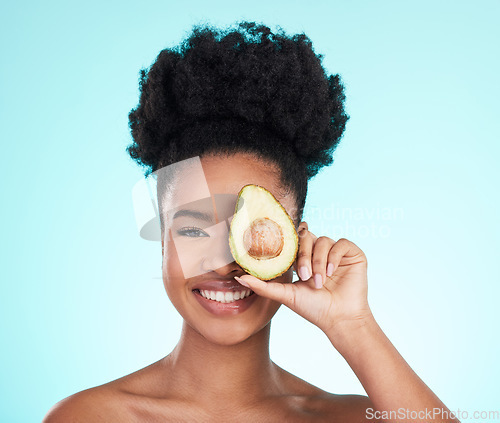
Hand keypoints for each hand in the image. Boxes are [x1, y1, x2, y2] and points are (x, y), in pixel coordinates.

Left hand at [235, 221, 372, 333]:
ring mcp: (336, 253)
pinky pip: (341, 243)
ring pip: (323, 240)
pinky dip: (334, 256)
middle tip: (304, 275)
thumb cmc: (313, 309)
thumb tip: (239, 278)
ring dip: (319, 261)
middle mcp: (319, 253)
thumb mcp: (285, 295)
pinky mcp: (352, 254)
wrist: (339, 319)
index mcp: (303, 259)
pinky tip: (332, 272)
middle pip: (307, 237)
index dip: (290, 241)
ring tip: (319, 282)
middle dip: (303, 255)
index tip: (285, 248)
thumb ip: (262, 285)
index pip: (295, 240)